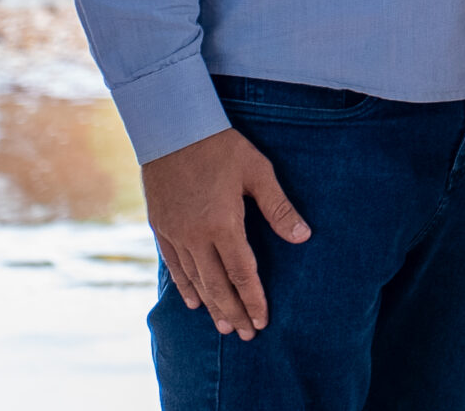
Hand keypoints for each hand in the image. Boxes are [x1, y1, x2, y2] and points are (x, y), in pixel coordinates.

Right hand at [143, 127, 310, 340]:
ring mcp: (175, 233)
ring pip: (194, 279)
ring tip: (223, 325)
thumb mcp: (258, 171)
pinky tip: (193, 300)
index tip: (261, 321)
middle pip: (217, 285)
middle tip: (244, 335)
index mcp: (223, 223)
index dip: (253, 299)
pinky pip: (173, 265)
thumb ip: (279, 208)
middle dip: (233, 312)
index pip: (242, 273)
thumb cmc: (222, 146)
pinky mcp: (160, 226)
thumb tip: (304, 237)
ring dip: (211, 305)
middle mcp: (196, 235)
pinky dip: (185, 286)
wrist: (172, 128)